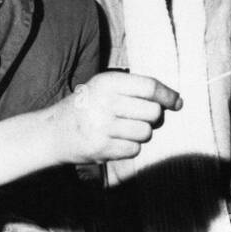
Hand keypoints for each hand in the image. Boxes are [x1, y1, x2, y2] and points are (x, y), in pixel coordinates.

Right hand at [48, 72, 181, 164]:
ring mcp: (102, 126)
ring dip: (141, 133)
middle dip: (153, 118)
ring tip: (125, 130)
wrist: (53, 132)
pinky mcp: (100, 147)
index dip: (168, 95)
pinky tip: (115, 141)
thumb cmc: (88, 106)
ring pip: (146, 132)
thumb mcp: (105, 87)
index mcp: (107, 82)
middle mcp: (104, 102)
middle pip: (153, 112)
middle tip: (141, 118)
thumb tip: (175, 100)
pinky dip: (130, 147)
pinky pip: (134, 149)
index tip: (177, 102)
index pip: (149, 87)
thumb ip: (135, 88)